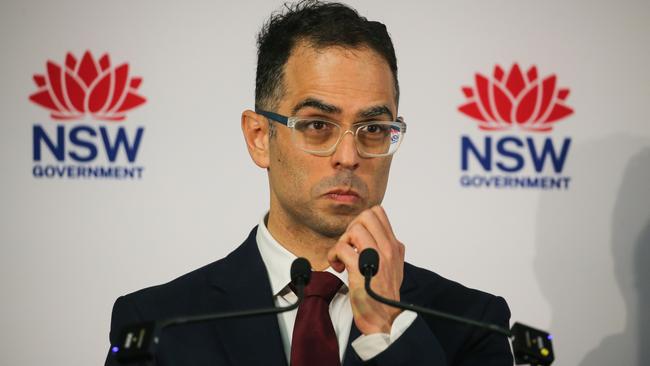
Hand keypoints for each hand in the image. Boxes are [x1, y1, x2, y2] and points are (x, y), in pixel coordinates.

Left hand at [327, 206, 404, 334]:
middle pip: (367, 215)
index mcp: (395, 247)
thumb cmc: (383, 296)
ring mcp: (376, 258)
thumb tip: (369, 235)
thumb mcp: (392, 267)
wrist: (384, 318)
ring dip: (342, 242)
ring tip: (343, 257)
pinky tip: (339, 266)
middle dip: (351, 228)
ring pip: (355, 229)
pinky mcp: (360, 268)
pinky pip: (342, 248)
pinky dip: (334, 255)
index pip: (379, 213)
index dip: (361, 221)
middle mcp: (388, 249)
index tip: (356, 238)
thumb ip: (384, 249)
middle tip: (349, 246)